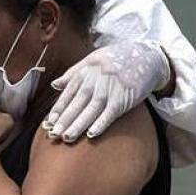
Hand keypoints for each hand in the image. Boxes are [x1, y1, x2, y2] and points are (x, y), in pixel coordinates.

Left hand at [45, 40, 171, 142]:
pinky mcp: (125, 97)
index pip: (69, 92)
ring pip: (92, 109)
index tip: (48, 123)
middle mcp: (97, 78)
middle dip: (65, 119)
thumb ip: (73, 73)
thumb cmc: (118, 59)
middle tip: (53, 135)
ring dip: (79, 124)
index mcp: (87, 70)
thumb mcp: (93, 59)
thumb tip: (55, 85)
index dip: (58, 108)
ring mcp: (111, 88)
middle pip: (78, 102)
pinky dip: (101, 123)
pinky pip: (111, 113)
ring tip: (67, 137)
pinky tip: (91, 134)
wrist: (147, 56)